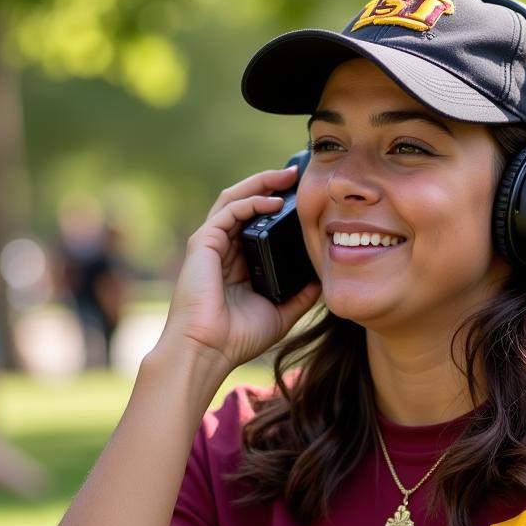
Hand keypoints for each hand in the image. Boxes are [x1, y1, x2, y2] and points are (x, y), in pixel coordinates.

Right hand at [157, 165, 320, 371]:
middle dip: (270, 185)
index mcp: (239, 263)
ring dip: (261, 184)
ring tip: (287, 176)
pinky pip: (228, 211)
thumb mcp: (280, 313)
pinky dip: (251, 201)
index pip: (257, 223)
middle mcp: (223, 249)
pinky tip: (274, 201)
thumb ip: (299, 296)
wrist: (208, 350)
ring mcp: (211, 244)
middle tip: (297, 175)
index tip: (305, 200)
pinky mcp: (203, 243)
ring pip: (235, 199)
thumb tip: (322, 281)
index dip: (278, 208)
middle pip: (245, 204)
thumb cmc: (237, 338)